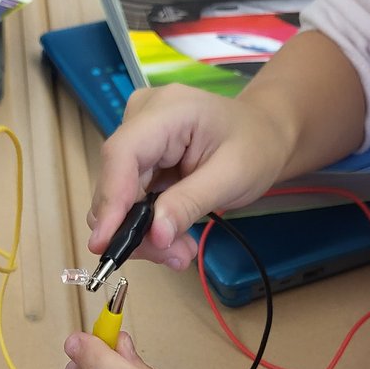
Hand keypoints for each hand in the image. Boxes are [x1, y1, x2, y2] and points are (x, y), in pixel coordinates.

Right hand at [88, 84, 291, 267]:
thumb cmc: (255, 147)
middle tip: (173, 258)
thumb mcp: (232, 177)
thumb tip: (154, 235)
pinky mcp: (139, 159)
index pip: (122, 154)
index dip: (110, 200)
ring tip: (181, 253)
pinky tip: (174, 240)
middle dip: (136, 229)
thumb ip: (189, 203)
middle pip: (116, 181)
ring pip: (119, 197)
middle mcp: (141, 118)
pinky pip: (130, 200)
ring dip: (144, 234)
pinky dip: (149, 226)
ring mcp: (137, 138)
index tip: (105, 243)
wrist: (264, 135)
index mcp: (168, 110)